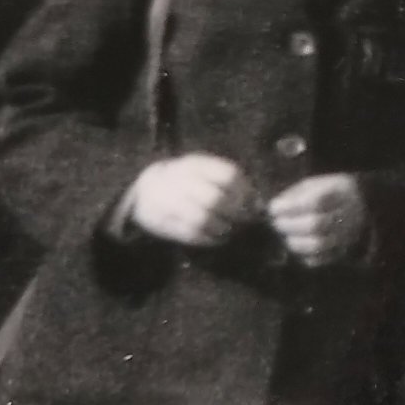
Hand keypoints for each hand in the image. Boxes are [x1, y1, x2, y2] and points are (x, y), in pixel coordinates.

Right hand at [126, 153, 260, 246]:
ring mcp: (168, 202)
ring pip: (202, 219)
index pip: (228, 175)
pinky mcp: (161, 223)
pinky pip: (190, 234)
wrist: (146, 189)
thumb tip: (259, 203)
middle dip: (236, 213)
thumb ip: (232, 183)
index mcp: (195, 164)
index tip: (254, 203)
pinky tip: (218, 239)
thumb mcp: (206, 172)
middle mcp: (180, 181)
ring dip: (223, 228)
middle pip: (215, 199)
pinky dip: (209, 240)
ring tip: (230, 231)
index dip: (246, 192)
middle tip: (245, 221)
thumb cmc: (187, 180)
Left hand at [267, 173, 371, 267]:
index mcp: (341, 192)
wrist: (361, 204)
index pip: (315, 202)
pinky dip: (305, 255)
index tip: (273, 207)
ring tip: (287, 235)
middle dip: (289, 225)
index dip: (290, 207)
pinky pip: (321, 259)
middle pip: (315, 225)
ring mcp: (348, 235)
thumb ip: (295, 195)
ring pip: (318, 245)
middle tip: (276, 222)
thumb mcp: (314, 183)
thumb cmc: (329, 192)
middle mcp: (348, 214)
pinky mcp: (343, 251)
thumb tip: (274, 209)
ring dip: (295, 241)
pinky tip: (299, 244)